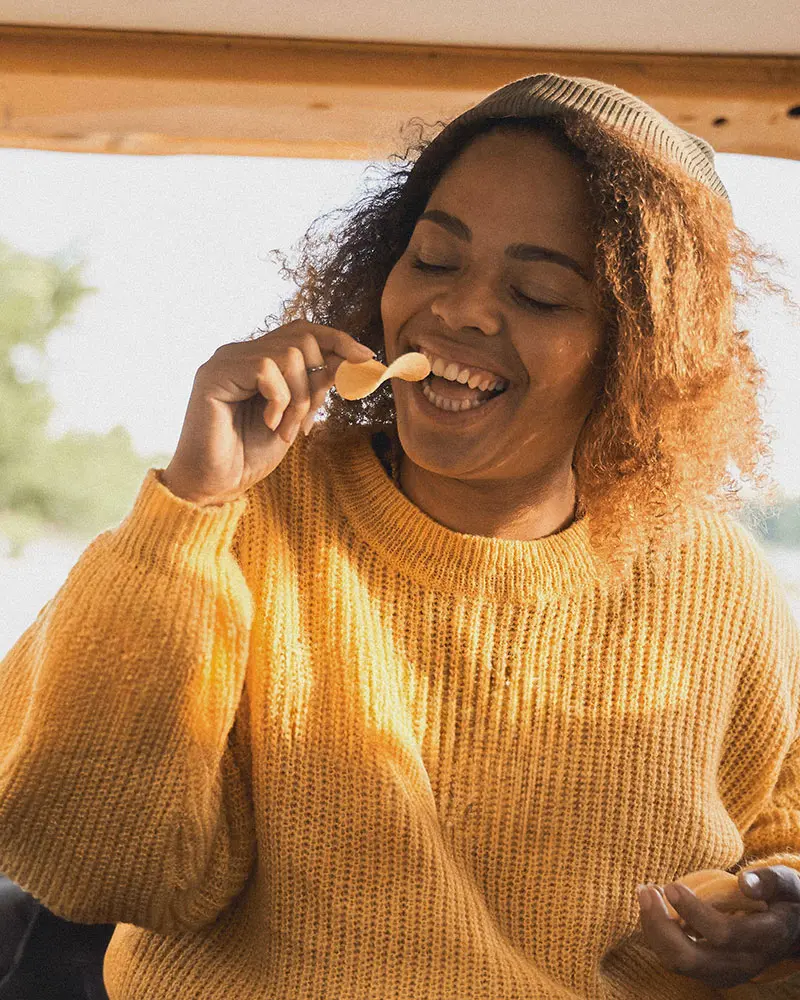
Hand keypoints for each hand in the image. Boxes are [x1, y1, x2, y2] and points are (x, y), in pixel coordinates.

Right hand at [161, 319, 374, 505]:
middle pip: (303, 337)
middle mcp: (241, 353)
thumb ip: (316, 385)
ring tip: (284, 430)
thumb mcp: (297, 416)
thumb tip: (349, 359)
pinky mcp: (214, 373)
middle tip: (305, 423)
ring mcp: (226, 360)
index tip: (367, 358)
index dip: (338, 340)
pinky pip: (266, 369)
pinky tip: (267, 423)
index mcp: (259, 360)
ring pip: (289, 354)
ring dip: (299, 399)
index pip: (304, 332)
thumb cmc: (249, 454)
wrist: (216, 485)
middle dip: (316, 383)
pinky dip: (278, 400)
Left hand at [638, 865, 799, 987]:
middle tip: (645, 889)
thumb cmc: (786, 900)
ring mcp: (726, 972)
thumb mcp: (788, 885)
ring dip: (653, 929)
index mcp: (764, 938)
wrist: (792, 931)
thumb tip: (744, 881)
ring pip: (678, 963)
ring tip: (645, 893)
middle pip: (691, 959)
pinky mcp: (711, 971)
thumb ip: (770, 881)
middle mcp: (744, 963)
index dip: (694, 911)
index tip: (671, 885)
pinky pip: (676, 960)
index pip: (723, 934)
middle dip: (660, 926)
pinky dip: (658, 935)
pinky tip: (653, 905)